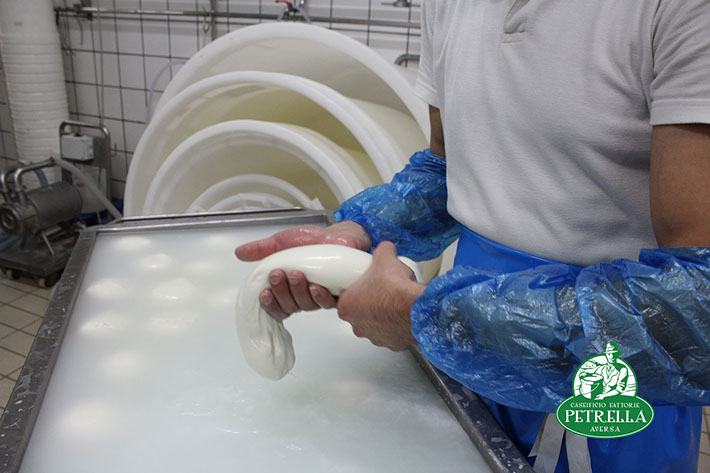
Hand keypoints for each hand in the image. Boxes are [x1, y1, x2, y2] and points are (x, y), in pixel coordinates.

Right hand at [234, 221, 371, 320]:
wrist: (338, 235)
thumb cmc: (312, 241)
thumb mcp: (282, 243)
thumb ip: (262, 249)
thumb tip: (239, 253)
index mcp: (289, 289)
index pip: (276, 306)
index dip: (269, 305)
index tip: (264, 293)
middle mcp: (304, 296)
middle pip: (289, 307)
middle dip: (281, 292)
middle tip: (278, 275)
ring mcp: (321, 296)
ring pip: (306, 305)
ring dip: (297, 291)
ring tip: (296, 274)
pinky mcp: (339, 294)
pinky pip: (327, 303)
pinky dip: (319, 296)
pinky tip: (315, 286)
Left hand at [337, 242, 425, 350]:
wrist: (417, 308)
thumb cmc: (396, 289)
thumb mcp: (384, 258)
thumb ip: (381, 250)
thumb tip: (385, 248)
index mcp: (347, 307)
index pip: (344, 297)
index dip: (355, 289)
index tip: (364, 284)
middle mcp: (357, 325)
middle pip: (358, 311)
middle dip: (368, 301)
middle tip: (381, 290)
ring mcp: (374, 336)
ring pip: (374, 323)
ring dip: (382, 314)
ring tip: (393, 300)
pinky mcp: (391, 343)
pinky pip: (391, 333)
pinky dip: (395, 324)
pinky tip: (402, 313)